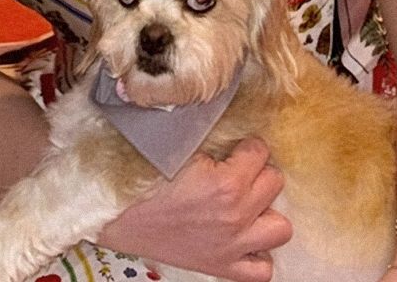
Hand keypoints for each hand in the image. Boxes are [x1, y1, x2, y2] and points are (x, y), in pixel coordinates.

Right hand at [97, 138, 291, 281]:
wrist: (116, 216)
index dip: (246, 148)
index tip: (232, 151)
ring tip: (247, 206)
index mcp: (227, 184)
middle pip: (274, 183)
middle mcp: (236, 216)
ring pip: (281, 228)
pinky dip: (258, 256)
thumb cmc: (144, 180)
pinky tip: (245, 240)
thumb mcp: (182, 149)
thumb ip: (217, 141)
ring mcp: (232, 246)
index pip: (260, 151)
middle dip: (257, 175)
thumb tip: (238, 129)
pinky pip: (261, 271)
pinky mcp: (221, 267)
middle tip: (236, 175)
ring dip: (267, 214)